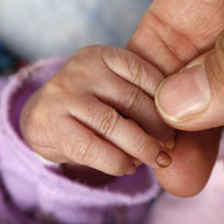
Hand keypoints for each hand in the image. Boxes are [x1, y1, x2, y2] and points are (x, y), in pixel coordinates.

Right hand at [19, 45, 174, 177]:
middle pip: (133, 101)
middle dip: (158, 129)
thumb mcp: (116, 92)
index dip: (166, 105)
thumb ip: (144, 100)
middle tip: (169, 149)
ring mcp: (63, 95)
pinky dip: (116, 162)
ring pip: (114, 125)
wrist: (39, 120)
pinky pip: (92, 148)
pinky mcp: (49, 124)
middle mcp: (82, 69)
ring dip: (141, 148)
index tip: (177, 128)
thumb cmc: (91, 107)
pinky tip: (126, 167)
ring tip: (155, 161)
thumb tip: (184, 125)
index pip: (147, 75)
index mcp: (103, 56)